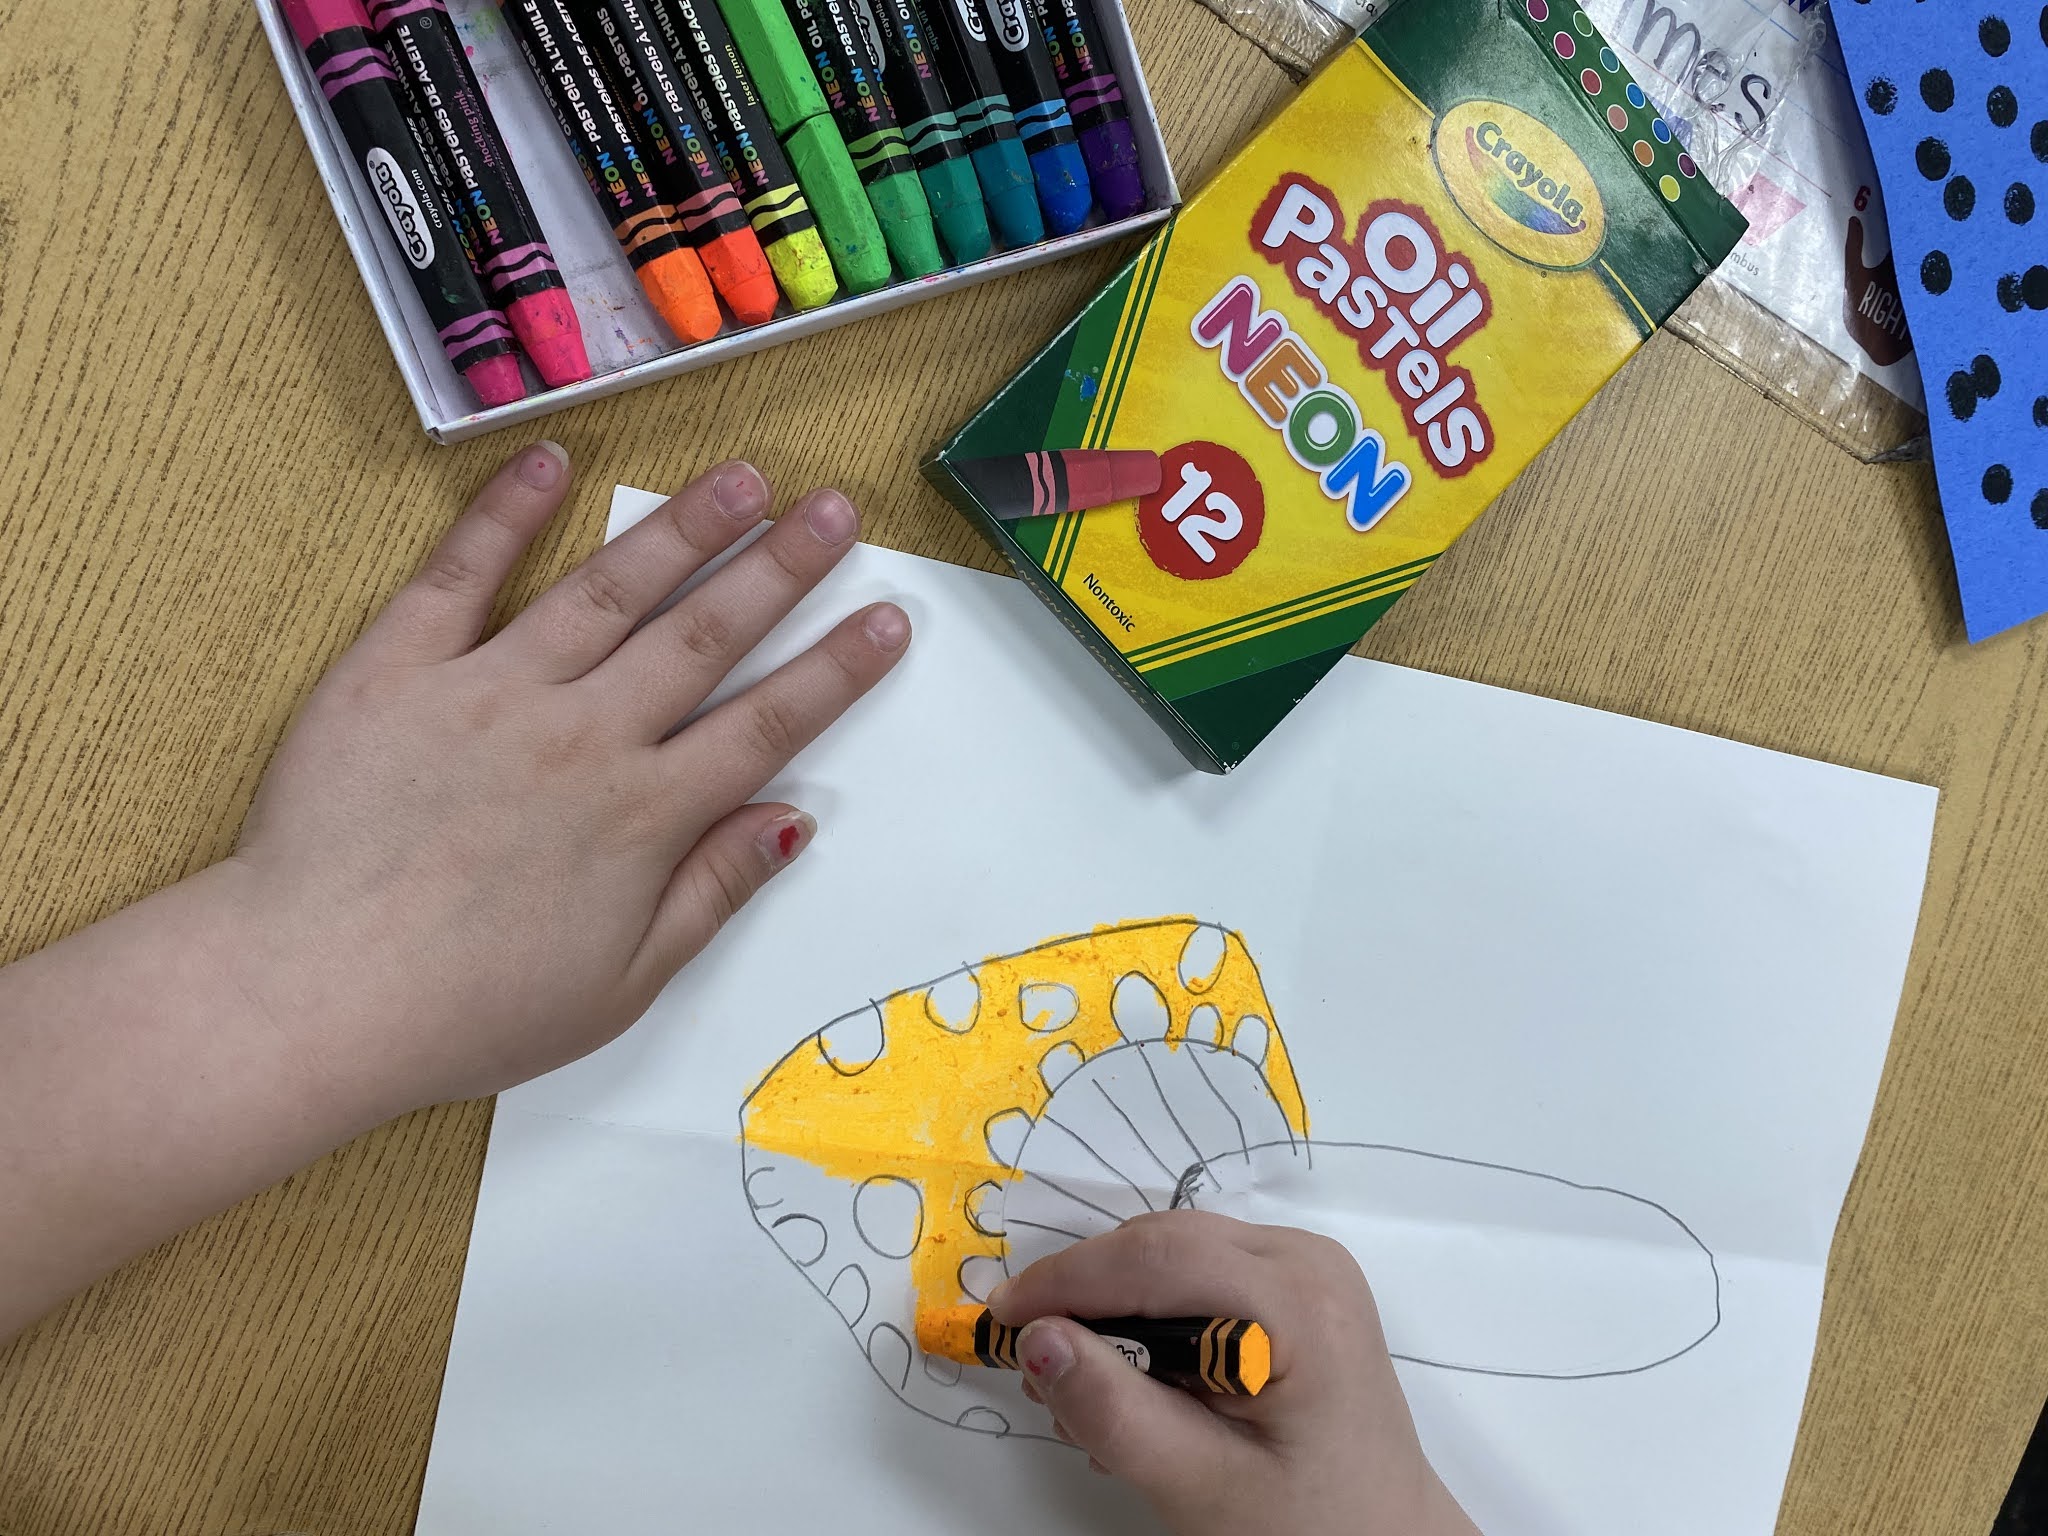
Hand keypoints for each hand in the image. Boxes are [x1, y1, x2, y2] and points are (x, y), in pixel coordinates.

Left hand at [224, 440, 907, 1119]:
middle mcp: (584, 736)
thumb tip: (792, 820)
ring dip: (683, 529)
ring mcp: (492, 691)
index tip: (888, 618)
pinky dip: (506, 514)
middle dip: (781, 568)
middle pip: (704, 636)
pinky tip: (551, 462)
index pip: (767, 725)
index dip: (836, 669)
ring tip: (742, 478)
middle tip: (837, 509)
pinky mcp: (399, 669)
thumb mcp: (620, 986)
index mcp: (643, 816)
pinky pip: (462, 575)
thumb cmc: (466, 1011)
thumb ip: (711, 892)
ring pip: (609, 590)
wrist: (309, 994)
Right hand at [990, 1212, 1478, 1535]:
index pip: (1158, 1258)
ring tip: (1084, 1392)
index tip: (999, 1324)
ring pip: (1171, 1252)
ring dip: (1113, 1307)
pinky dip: (1149, 1312)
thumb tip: (1035, 1337)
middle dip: (1085, 1297)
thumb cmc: (1305, 1525)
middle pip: (1162, 1245)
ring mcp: (1305, 1264)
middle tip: (1036, 1372)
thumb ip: (1114, 1412)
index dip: (1067, 1281)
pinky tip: (1134, 1379)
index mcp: (1301, 1301)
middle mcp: (1307, 1258)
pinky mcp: (1294, 1282)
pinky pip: (1197, 1271)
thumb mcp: (1200, 1484)